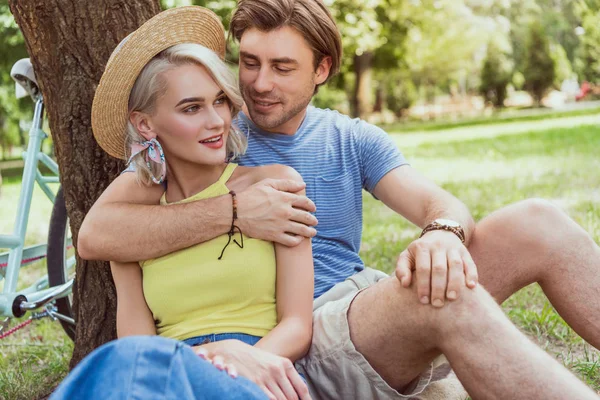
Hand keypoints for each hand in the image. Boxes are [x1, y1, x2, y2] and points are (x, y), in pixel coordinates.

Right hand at [195, 340, 310, 399]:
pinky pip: (268, 399)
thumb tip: (300, 391)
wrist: (236, 351)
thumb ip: (287, 374)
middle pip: (292, 396)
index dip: (305, 399)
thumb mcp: (275, 362)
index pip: (301, 387)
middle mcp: (277, 370)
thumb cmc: (258, 359)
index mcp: (285, 364)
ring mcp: (266, 377)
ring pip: (281, 399)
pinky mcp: (255, 383)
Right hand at [237, 179, 317, 246]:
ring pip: (302, 230)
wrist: (236, 212)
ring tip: (312, 232)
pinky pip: (291, 241)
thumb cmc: (251, 195)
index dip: (311, 206)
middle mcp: (285, 211)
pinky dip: (298, 240)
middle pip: (306, 217)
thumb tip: (303, 185)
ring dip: (310, 232)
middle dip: (313, 220)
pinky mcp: (275, 235)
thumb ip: (287, 184)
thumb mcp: (268, 184)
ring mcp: (281, 225)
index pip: (305, 202)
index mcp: (285, 198)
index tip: (313, 208)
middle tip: (314, 222)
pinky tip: (298, 239)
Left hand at [395, 230, 477, 306]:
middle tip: (437, 304)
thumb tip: (404, 284)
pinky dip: (472, 274)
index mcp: (422, 247)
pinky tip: (471, 287)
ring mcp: (453, 248)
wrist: (440, 233)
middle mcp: (438, 246)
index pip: (423, 268)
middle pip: (439, 268)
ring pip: (455, 265)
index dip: (423, 285)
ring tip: (452, 298)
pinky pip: (470, 263)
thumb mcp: (407, 256)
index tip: (423, 301)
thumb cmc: (420, 252)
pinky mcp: (465, 252)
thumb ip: (402, 269)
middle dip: (438, 287)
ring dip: (455, 283)